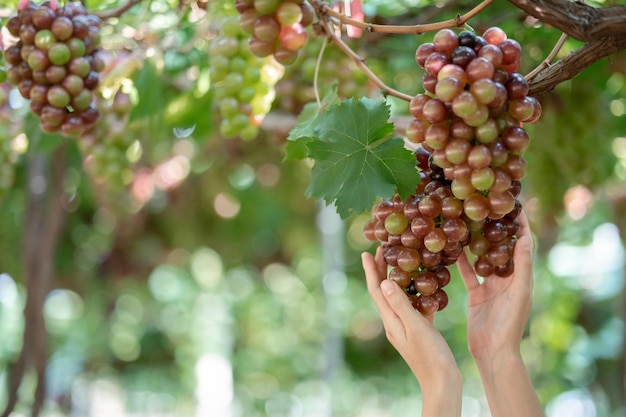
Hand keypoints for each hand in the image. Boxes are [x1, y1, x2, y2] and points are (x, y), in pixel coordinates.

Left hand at [362, 247, 461, 416]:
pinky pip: (414, 307)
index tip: (366, 252)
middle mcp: (394, 323)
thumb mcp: (416, 326)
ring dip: (398, 280)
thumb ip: (400, 304)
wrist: (443, 383)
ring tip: (402, 263)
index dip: (371, 271)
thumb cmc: (431, 356)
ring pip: (399, 298)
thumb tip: (383, 282)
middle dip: (381, 271)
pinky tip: (425, 287)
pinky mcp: (418, 331)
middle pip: (384, 292)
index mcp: (390, 321)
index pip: (376, 291)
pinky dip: (416, 294)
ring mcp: (406, 327)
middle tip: (383, 250)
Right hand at [456, 209, 534, 361]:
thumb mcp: (519, 292)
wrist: (493, 352)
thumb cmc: (510, 324)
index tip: (514, 203)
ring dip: (475, 242)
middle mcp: (506, 278)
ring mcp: (490, 286)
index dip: (520, 224)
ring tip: (465, 222)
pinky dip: (460, 262)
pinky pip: (467, 273)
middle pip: (500, 247)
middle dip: (494, 228)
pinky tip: (450, 248)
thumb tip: (525, 237)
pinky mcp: (475, 294)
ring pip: (481, 258)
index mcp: (520, 276)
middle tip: (483, 207)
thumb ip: (522, 266)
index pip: (522, 243)